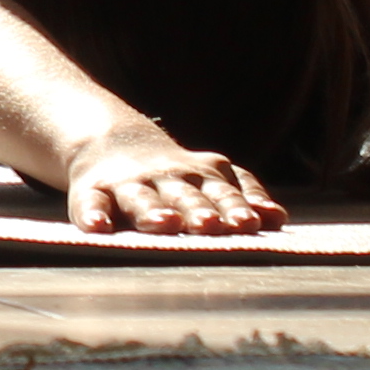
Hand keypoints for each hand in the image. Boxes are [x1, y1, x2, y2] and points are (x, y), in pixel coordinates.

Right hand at [61, 128, 285, 238]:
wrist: (110, 142)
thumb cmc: (174, 175)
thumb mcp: (212, 176)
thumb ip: (243, 195)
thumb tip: (277, 218)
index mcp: (201, 177)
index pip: (223, 194)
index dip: (235, 208)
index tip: (249, 224)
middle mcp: (166, 179)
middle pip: (185, 196)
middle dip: (199, 211)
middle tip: (211, 226)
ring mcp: (129, 185)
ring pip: (141, 199)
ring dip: (153, 212)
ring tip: (164, 224)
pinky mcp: (92, 192)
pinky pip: (91, 203)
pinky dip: (92, 214)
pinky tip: (97, 228)